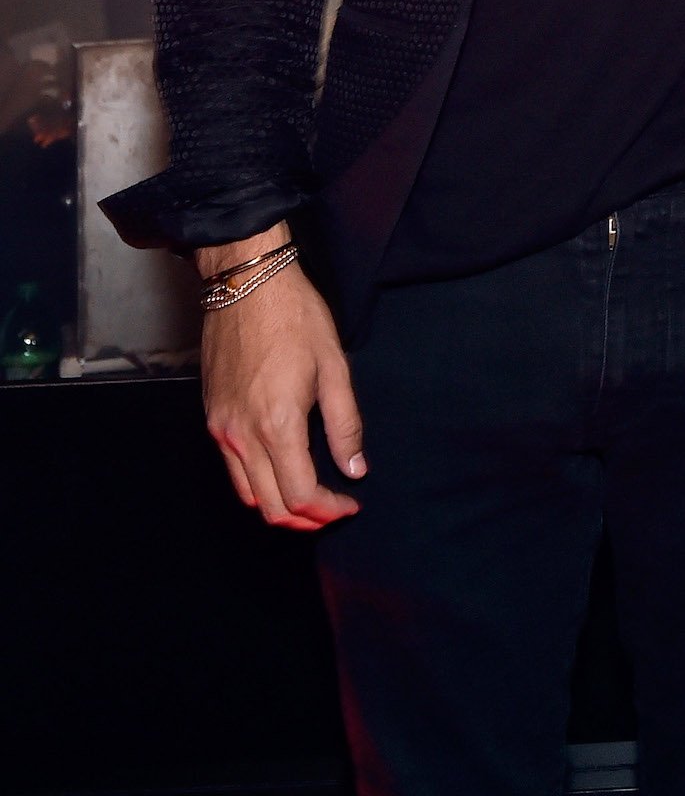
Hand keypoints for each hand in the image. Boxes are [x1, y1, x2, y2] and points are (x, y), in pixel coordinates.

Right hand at [198, 224, 364, 529]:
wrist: (246, 284)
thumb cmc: (295, 317)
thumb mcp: (333, 367)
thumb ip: (345, 424)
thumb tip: (355, 469)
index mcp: (277, 424)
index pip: (300, 495)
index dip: (329, 510)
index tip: (350, 503)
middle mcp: (242, 435)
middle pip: (269, 506)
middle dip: (305, 519)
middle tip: (334, 509)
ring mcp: (221, 428)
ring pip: (247, 494)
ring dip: (278, 507)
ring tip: (311, 498)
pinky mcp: (212, 417)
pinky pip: (231, 469)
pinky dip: (257, 484)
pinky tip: (281, 471)